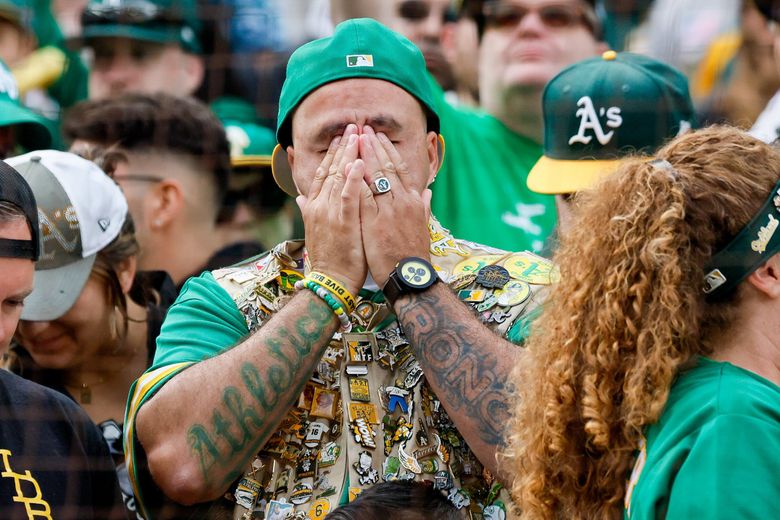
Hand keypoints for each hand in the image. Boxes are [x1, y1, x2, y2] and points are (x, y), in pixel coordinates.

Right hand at [297, 124, 366, 294]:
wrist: (329, 282)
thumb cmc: (328, 259)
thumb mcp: (315, 230)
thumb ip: (308, 209)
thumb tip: (300, 196)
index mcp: (315, 206)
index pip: (324, 173)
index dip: (333, 153)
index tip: (342, 136)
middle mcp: (320, 205)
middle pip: (332, 169)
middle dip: (343, 146)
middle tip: (354, 125)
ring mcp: (331, 213)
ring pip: (340, 177)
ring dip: (350, 154)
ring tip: (358, 135)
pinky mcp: (343, 222)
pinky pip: (349, 196)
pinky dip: (354, 178)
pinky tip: (360, 162)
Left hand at [357, 125, 431, 287]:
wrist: (409, 277)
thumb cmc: (413, 255)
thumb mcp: (423, 226)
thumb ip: (423, 206)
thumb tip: (427, 192)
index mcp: (413, 201)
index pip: (400, 169)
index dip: (388, 151)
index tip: (378, 137)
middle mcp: (402, 201)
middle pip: (386, 166)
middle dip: (374, 146)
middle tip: (363, 129)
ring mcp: (389, 210)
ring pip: (375, 176)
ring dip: (364, 155)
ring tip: (354, 139)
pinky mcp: (375, 221)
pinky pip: (364, 195)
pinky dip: (356, 179)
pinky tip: (348, 166)